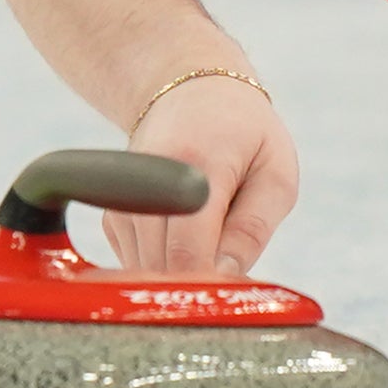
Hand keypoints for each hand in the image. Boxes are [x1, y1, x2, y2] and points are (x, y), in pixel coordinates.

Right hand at [106, 76, 299, 274]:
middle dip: (199, 279)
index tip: (231, 293)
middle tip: (231, 256)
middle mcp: (146, 183)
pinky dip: (165, 261)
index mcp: (196, 167)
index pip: (189, 252)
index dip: (210, 284)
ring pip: (146, 271)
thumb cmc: (246, 135)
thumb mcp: (275, 175)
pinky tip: (187, 229)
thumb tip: (223, 279)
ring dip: (182, 270)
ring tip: (212, 229)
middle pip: (163, 268)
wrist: (192, 94)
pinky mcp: (112, 216)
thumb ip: (252, 230)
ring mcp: (122, 201)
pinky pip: (137, 263)